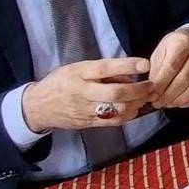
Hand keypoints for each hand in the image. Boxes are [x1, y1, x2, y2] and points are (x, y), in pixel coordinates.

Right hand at [21, 57, 153, 132]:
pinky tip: (134, 108)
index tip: (145, 64)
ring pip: (117, 110)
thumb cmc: (60, 82)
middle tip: (150, 85)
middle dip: (138, 90)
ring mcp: (85, 110)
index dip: (126, 66)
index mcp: (78, 73)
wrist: (38, 107)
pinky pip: (113, 121)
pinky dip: (128, 115)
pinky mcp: (88, 123)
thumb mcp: (77, 68)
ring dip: (136, 104)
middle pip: (115, 93)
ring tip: (145, 97)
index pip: (104, 69)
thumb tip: (128, 74)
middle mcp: (82, 92)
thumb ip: (101, 70)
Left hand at [147, 27, 188, 108]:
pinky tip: (179, 103)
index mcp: (182, 43)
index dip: (161, 84)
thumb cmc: (174, 48)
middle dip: (169, 94)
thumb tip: (152, 91)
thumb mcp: (160, 52)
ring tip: (167, 104)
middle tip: (158, 103)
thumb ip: (156, 70)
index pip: (172, 66)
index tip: (152, 95)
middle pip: (185, 78)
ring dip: (180, 99)